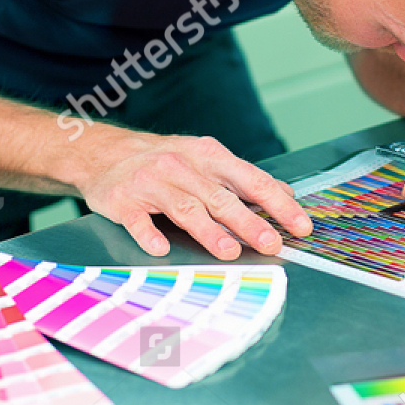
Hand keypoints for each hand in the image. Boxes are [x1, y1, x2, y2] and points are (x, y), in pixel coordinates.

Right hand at [75, 127, 311, 259]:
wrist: (105, 152)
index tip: (300, 225)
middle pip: (221, 198)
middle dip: (250, 222)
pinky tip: (162, 249)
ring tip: (230, 252)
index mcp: (209, 156)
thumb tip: (284, 193)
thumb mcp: (206, 159)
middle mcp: (183, 167)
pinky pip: (138, 220)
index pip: (252, 180)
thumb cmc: (165, 160)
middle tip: (272, 244)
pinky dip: (149, 234)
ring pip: (186, 208)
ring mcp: (152, 183)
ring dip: (209, 231)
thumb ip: (243, 178)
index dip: (278, 203)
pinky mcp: (124, 201)